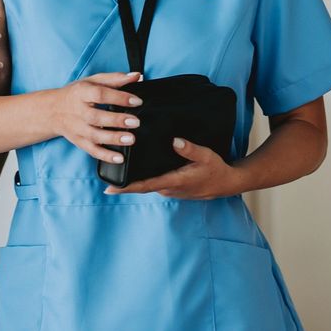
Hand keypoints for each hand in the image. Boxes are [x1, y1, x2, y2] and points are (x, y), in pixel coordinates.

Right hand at [49, 71, 144, 164]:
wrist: (52, 111)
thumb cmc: (76, 94)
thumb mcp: (92, 81)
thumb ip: (115, 79)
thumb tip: (137, 76)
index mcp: (81, 93)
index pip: (100, 94)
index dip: (119, 97)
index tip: (136, 101)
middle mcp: (78, 111)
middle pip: (96, 117)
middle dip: (117, 120)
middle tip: (135, 122)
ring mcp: (77, 129)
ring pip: (94, 136)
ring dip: (113, 139)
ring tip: (130, 139)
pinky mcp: (79, 141)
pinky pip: (92, 150)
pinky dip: (105, 156)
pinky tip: (119, 158)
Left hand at [104, 137, 242, 198]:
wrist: (226, 183)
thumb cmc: (216, 170)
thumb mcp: (206, 156)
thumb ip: (190, 149)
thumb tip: (174, 141)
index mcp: (173, 181)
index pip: (144, 185)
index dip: (125, 187)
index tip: (108, 189)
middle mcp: (168, 188)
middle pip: (140, 186)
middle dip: (123, 183)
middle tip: (104, 176)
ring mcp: (169, 189)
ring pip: (146, 184)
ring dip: (132, 181)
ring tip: (115, 172)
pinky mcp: (172, 187)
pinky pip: (153, 183)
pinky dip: (142, 179)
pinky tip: (135, 170)